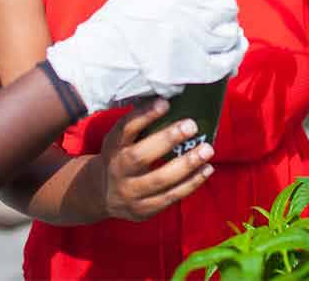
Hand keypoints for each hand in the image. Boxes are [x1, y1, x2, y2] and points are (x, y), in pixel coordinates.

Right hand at [46, 0, 247, 113]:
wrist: (99, 63)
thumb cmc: (117, 22)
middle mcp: (192, 19)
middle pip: (226, 6)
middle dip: (223, 4)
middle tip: (214, 8)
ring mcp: (196, 47)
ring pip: (229, 32)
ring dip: (229, 26)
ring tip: (220, 26)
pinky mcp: (195, 72)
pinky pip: (227, 61)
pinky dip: (234, 52)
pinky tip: (232, 46)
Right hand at [95, 99, 215, 221]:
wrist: (101, 193)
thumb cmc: (120, 154)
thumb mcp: (121, 137)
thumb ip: (140, 123)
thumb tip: (171, 99)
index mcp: (113, 146)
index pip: (126, 128)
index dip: (144, 115)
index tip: (165, 102)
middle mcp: (118, 169)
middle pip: (140, 156)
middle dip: (167, 140)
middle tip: (191, 125)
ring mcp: (130, 192)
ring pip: (159, 180)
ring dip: (187, 164)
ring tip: (207, 149)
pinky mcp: (143, 210)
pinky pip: (170, 197)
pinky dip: (191, 184)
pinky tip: (207, 169)